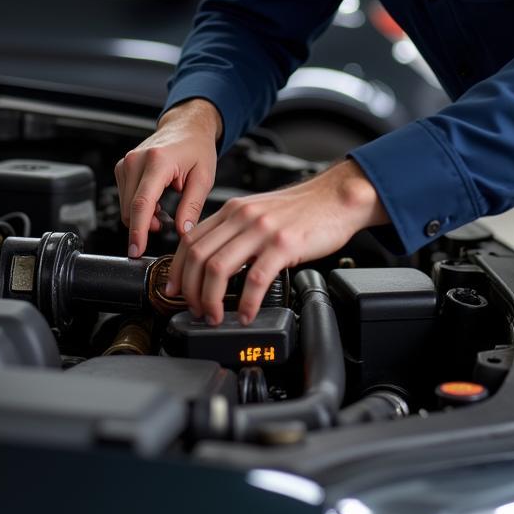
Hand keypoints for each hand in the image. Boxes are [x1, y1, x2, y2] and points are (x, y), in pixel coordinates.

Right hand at [115, 99, 221, 257]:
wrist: (186, 127)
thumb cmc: (197, 148)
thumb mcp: (203, 177)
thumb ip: (192, 207)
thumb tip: (183, 233)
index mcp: (158, 161)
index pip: (142, 203)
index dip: (138, 231)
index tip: (136, 250)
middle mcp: (136, 160)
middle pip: (130, 208)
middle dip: (146, 226)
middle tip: (169, 223)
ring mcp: (126, 162)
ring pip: (126, 206)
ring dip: (143, 216)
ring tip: (165, 210)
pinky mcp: (122, 167)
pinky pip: (125, 198)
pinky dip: (139, 207)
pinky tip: (156, 201)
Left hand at [166, 159, 388, 324]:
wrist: (337, 197)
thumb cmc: (302, 209)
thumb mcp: (259, 212)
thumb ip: (235, 231)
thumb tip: (214, 261)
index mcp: (233, 210)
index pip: (190, 240)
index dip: (178, 270)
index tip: (176, 291)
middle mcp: (242, 217)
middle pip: (199, 256)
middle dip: (191, 291)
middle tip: (197, 310)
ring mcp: (262, 230)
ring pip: (219, 268)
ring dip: (212, 299)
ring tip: (216, 316)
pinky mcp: (284, 245)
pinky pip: (255, 278)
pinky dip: (246, 302)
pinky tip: (247, 314)